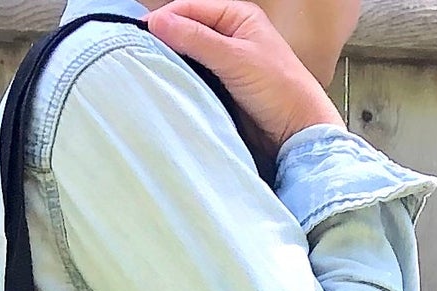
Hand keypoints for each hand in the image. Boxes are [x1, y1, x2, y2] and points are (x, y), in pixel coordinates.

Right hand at [144, 0, 344, 164]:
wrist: (297, 131)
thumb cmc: (279, 90)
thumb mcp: (235, 58)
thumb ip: (197, 39)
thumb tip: (158, 23)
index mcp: (237, 16)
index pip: (190, 8)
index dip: (165, 19)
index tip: (140, 35)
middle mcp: (230, 34)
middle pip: (187, 30)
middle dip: (166, 40)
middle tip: (140, 54)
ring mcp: (226, 61)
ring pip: (189, 55)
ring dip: (172, 62)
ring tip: (149, 69)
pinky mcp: (223, 86)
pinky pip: (195, 77)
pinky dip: (182, 80)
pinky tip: (169, 86)